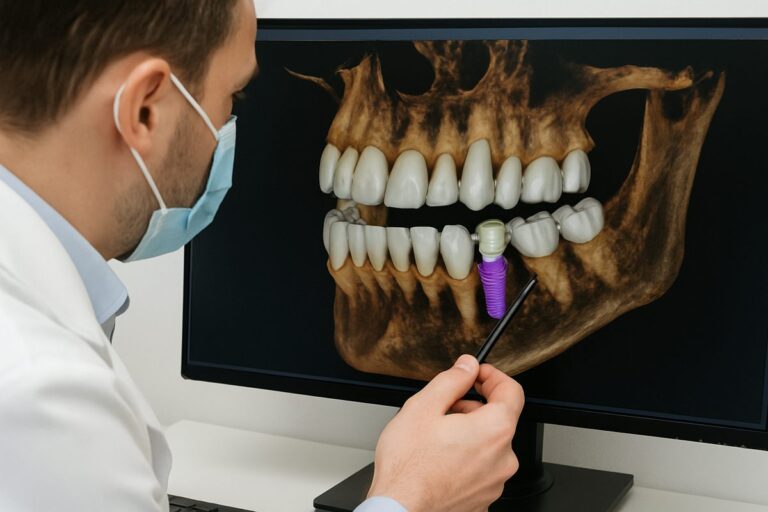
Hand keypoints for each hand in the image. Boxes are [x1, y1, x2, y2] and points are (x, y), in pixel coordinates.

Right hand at [367, 354, 524, 511]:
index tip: (476, 374)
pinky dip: (464, 459)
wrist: (399, 509)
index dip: (492, 376)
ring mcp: (494, 483)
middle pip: (497, 419)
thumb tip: (467, 366)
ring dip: (467, 435)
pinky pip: (480, 469)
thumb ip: (452, 380)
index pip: (512, 392)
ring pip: (487, 445)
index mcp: (494, 430)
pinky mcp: (483, 499)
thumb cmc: (408, 466)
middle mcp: (503, 458)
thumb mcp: (423, 407)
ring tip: (435, 440)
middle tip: (442, 411)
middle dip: (471, 408)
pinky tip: (439, 461)